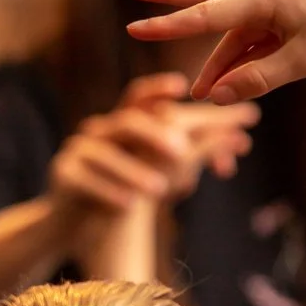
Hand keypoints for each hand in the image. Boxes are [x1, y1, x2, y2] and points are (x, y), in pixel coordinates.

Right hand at [49, 72, 257, 216]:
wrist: (81, 220)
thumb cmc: (129, 186)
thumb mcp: (164, 171)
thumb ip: (199, 153)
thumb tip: (242, 141)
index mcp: (124, 122)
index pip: (142, 98)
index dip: (159, 88)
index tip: (182, 86)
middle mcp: (100, 130)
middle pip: (126, 122)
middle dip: (154, 135)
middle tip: (181, 151)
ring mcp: (78, 152)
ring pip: (104, 154)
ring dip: (133, 171)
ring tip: (161, 191)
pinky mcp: (63, 177)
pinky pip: (84, 181)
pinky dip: (108, 193)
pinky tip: (130, 208)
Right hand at [125, 0, 305, 102]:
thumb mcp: (305, 61)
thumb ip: (258, 78)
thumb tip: (217, 96)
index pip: (208, 13)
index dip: (170, 24)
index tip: (136, 27)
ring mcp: (280, 3)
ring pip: (232, 27)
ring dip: (215, 60)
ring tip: (200, 93)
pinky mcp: (291, 17)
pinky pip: (254, 39)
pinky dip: (240, 60)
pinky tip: (231, 83)